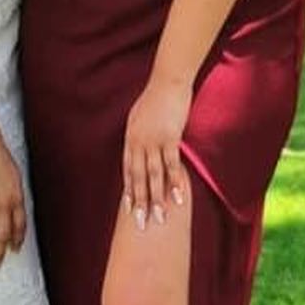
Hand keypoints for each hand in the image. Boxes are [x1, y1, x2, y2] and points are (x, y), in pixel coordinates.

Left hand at [121, 75, 191, 229]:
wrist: (167, 81)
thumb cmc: (155, 98)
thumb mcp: (138, 117)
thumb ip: (137, 135)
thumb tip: (137, 148)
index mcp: (130, 139)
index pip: (127, 170)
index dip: (129, 190)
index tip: (130, 209)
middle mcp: (138, 142)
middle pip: (138, 177)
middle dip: (140, 201)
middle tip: (142, 223)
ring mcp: (154, 141)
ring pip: (153, 175)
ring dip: (156, 197)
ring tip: (159, 217)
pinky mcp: (170, 137)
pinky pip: (171, 164)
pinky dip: (174, 181)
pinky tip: (177, 196)